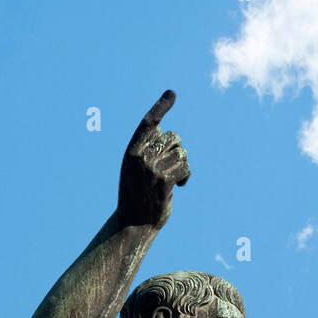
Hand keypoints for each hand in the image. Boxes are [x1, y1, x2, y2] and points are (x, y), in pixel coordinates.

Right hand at [116, 90, 189, 228]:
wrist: (134, 223)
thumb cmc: (137, 195)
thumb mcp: (136, 170)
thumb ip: (148, 151)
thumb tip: (167, 132)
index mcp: (131, 151)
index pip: (148, 123)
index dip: (160, 107)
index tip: (172, 94)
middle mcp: (140, 157)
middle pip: (173, 138)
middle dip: (178, 150)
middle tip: (172, 166)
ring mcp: (151, 169)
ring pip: (181, 153)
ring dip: (183, 165)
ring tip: (175, 178)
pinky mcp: (164, 182)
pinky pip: (185, 168)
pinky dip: (186, 176)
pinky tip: (180, 185)